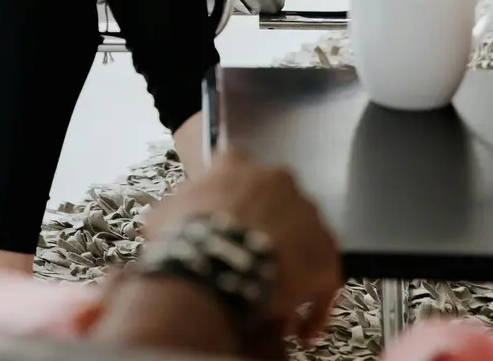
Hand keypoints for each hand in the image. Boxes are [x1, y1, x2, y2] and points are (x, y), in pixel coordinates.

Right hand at [144, 149, 342, 342]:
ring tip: (274, 296)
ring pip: (305, 239)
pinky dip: (314, 304)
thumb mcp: (165, 212)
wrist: (216, 261)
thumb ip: (178, 205)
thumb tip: (170, 216)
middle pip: (277, 202)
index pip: (237, 167)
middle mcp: (277, 179)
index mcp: (236, 164)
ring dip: (292, 264)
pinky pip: (325, 279)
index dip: (233, 196)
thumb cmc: (186, 236)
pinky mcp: (326, 251)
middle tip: (250, 257)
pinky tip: (300, 327)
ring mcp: (307, 213)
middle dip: (267, 228)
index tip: (229, 214)